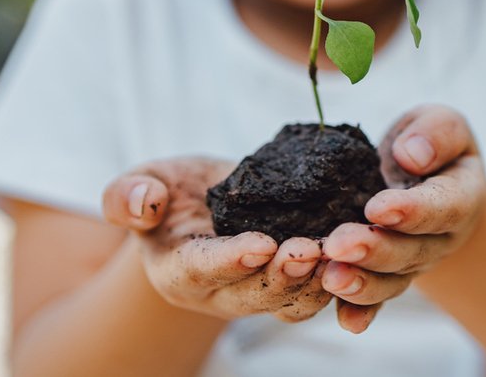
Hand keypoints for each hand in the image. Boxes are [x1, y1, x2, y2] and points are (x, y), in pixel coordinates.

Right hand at [102, 157, 332, 322]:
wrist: (201, 205)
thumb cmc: (167, 193)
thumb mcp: (139, 183)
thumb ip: (127, 195)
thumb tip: (143, 203)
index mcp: (177, 271)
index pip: (202, 269)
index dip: (231, 260)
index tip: (260, 245)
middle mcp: (218, 294)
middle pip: (252, 295)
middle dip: (282, 276)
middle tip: (310, 250)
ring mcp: (256, 295)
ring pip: (290, 303)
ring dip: (317, 283)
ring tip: (341, 254)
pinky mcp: (288, 287)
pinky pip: (316, 294)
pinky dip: (339, 279)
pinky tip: (359, 252)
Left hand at [321, 105, 485, 332]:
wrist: (425, 176)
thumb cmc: (430, 144)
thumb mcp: (443, 123)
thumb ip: (436, 133)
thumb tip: (412, 155)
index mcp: (460, 196)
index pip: (442, 207)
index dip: (412, 211)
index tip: (377, 208)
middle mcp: (440, 238)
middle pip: (411, 251)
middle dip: (375, 250)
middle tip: (339, 245)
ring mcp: (414, 262)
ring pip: (392, 279)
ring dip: (362, 283)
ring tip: (331, 278)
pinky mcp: (389, 275)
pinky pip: (377, 299)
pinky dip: (361, 311)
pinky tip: (345, 321)